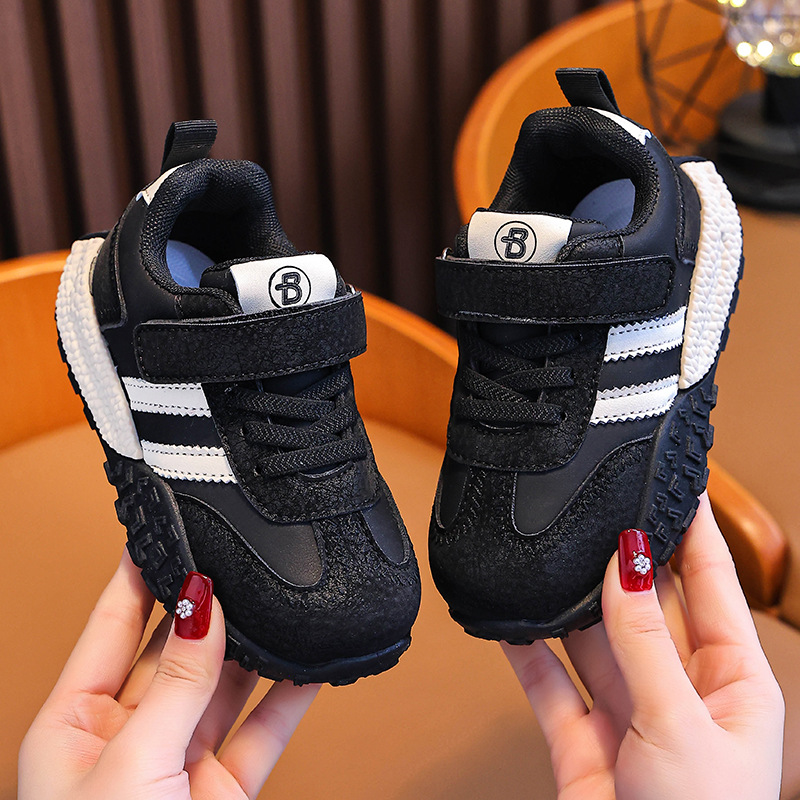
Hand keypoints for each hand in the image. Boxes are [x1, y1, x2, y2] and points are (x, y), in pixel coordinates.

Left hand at [19, 551, 318, 798]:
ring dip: (253, 647)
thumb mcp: (131, 767)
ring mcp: (178, 761)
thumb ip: (175, 685)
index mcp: (73, 724)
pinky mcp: (223, 789)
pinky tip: (308, 663)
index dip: (138, 573)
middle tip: (236, 557)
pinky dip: (288, 696)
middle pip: (174, 649)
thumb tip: (201, 606)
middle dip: (206, 605)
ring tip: (278, 600)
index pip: (112, 624)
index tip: (166, 525)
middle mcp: (126, 736)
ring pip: (224, 684)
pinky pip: (262, 728)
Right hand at [502, 493, 784, 798]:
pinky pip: (551, 682)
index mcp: (733, 682)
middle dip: (619, 562)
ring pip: (592, 639)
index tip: (668, 480)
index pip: (712, 583)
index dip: (690, 530)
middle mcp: (681, 691)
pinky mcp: (584, 742)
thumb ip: (645, 638)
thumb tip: (630, 563)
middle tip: (591, 512)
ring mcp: (630, 714)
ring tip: (543, 561)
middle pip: (645, 604)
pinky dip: (527, 652)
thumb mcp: (682, 723)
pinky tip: (508, 620)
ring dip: (566, 605)